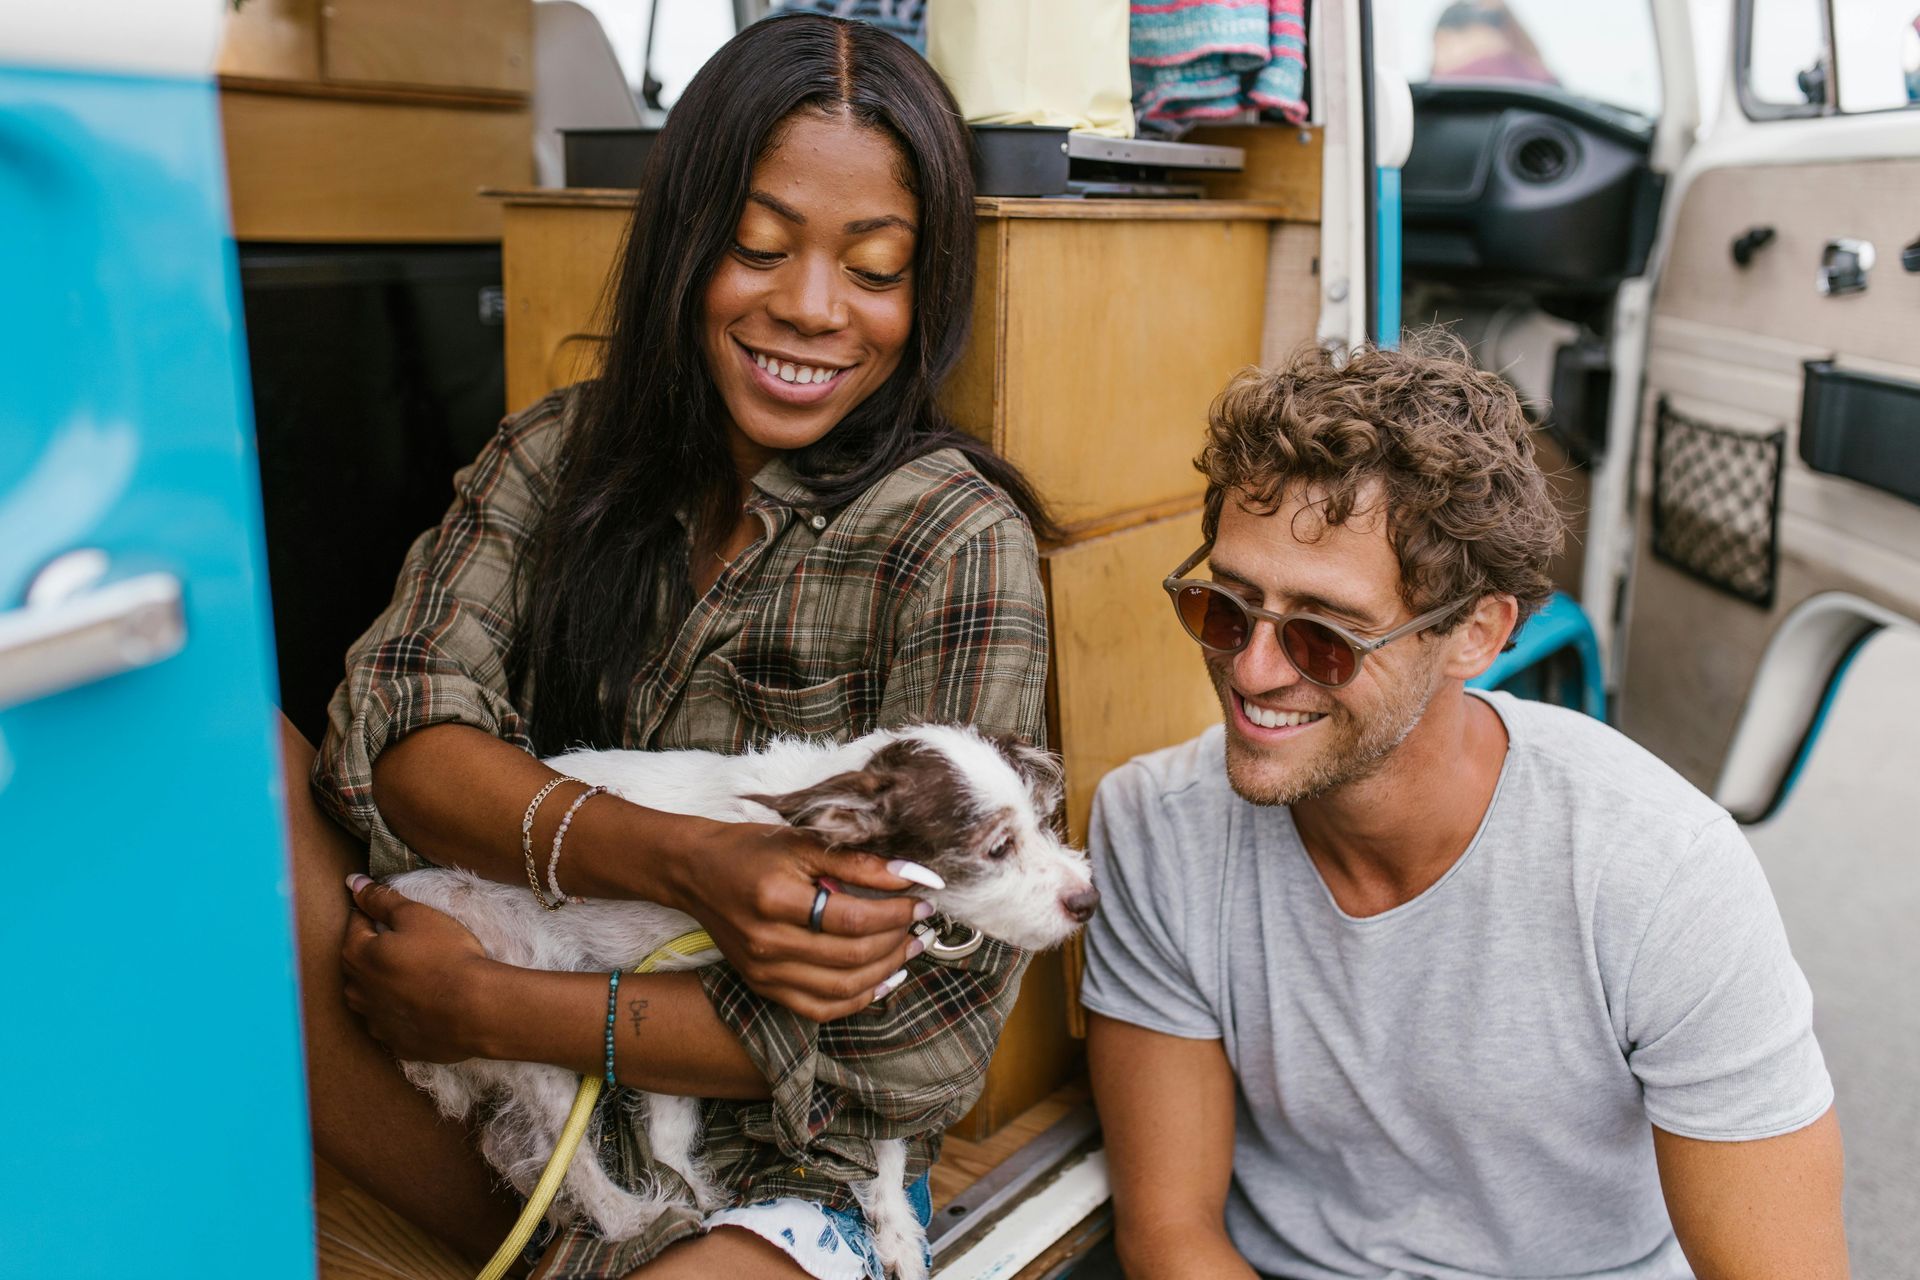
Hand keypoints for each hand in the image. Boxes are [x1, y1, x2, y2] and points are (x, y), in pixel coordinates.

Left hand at [340, 874, 497, 1062]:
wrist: (475, 1009)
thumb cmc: (446, 955)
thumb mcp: (416, 915)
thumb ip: (381, 899)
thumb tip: (353, 882)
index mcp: (357, 955)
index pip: (354, 923)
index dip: (370, 912)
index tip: (387, 909)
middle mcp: (357, 991)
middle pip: (357, 961)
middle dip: (373, 948)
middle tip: (404, 940)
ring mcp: (375, 1021)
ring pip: (370, 994)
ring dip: (383, 982)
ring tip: (413, 973)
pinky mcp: (396, 1043)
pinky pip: (390, 1021)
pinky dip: (399, 1010)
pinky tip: (421, 1003)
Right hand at [669, 822, 936, 1023]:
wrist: (697, 872)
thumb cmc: (751, 850)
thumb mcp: (802, 842)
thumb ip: (858, 862)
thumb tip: (914, 875)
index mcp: (775, 901)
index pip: (852, 918)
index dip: (895, 912)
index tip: (922, 899)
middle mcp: (767, 943)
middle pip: (850, 957)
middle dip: (896, 940)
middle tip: (920, 923)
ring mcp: (763, 972)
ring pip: (840, 988)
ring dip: (885, 971)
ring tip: (909, 948)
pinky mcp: (762, 987)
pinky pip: (819, 1008)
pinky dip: (857, 999)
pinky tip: (883, 978)